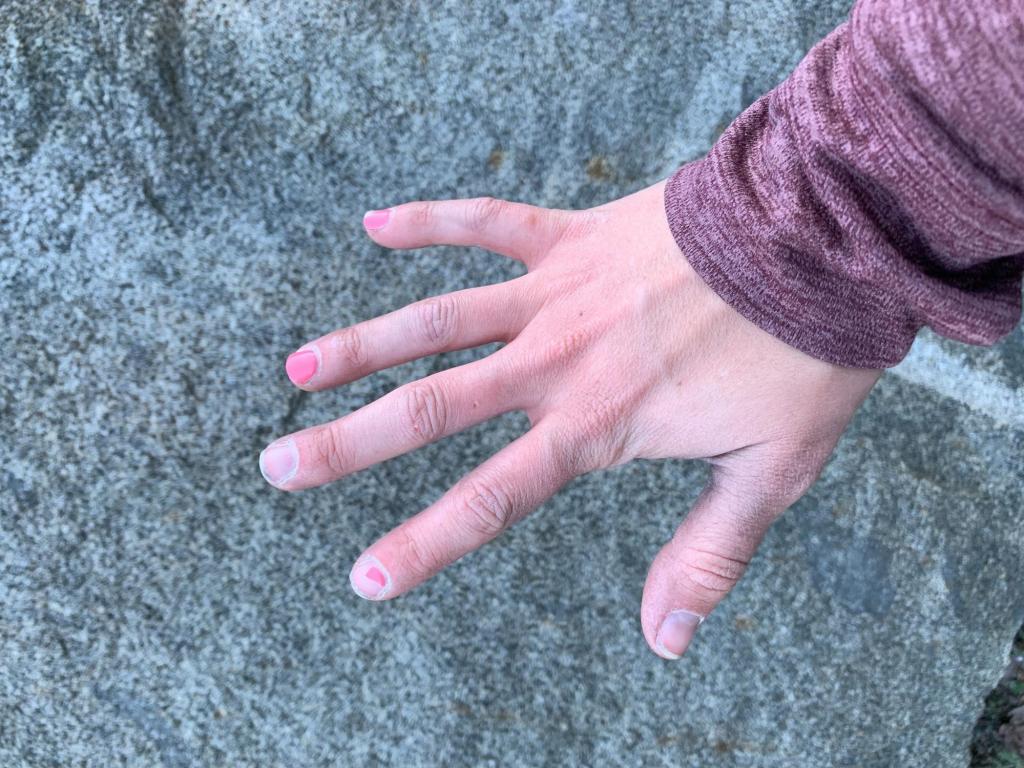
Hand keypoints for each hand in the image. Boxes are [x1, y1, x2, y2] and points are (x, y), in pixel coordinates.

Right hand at [259, 179, 880, 658]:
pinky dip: (429, 220)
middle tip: (276, 464)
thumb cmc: (800, 358)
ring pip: (437, 319)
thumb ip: (708, 556)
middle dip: (347, 443)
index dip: (425, 542)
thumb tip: (666, 642)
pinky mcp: (570, 235)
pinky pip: (485, 221)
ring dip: (363, 344)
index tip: (365, 575)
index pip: (492, 498)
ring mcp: (556, 292)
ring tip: (298, 367)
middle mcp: (557, 360)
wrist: (823, 240)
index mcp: (597, 424)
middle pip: (432, 407)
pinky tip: (374, 223)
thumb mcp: (769, 472)